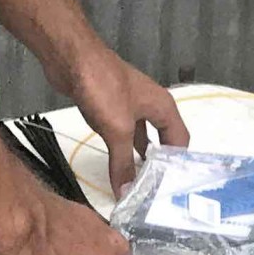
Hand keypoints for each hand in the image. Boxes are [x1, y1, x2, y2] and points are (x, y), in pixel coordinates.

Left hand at [65, 42, 189, 194]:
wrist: (73, 60)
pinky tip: (117, 164)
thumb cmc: (104, 88)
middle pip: (163, 140)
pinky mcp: (112, 107)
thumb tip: (127, 194)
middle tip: (154, 191)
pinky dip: (122, 150)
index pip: (180, 141)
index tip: (168, 190)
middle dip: (159, 164)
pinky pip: (124, 133)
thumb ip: (123, 163)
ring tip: (138, 184)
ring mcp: (131, 106)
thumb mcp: (117, 129)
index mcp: (163, 107)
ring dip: (139, 158)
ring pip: (142, 137)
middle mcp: (152, 106)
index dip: (177, 165)